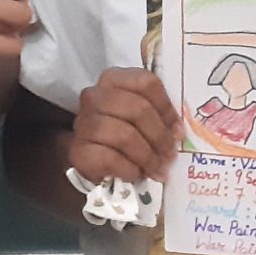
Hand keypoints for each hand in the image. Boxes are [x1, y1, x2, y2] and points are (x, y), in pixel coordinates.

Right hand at [69, 70, 178, 188]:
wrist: (91, 158)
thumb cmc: (123, 134)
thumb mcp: (141, 117)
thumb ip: (158, 115)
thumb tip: (177, 132)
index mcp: (113, 80)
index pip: (146, 83)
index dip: (166, 108)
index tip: (177, 130)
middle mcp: (94, 96)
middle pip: (137, 109)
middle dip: (159, 136)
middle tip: (170, 155)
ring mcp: (83, 122)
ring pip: (124, 135)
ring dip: (147, 157)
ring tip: (157, 170)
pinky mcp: (78, 150)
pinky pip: (110, 158)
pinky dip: (129, 169)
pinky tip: (136, 174)